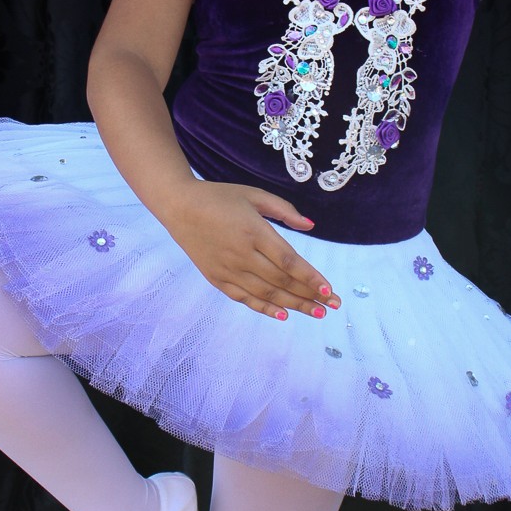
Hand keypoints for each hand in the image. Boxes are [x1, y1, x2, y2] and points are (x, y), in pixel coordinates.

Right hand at [163, 181, 340, 320]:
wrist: (178, 205)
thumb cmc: (219, 197)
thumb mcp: (253, 195)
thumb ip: (284, 210)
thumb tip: (311, 225)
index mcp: (254, 231)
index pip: (289, 261)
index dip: (310, 278)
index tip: (328, 290)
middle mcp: (242, 254)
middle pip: (282, 281)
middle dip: (310, 295)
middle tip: (332, 306)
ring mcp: (228, 268)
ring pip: (266, 294)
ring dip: (293, 305)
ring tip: (316, 313)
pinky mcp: (216, 278)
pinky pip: (244, 298)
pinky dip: (264, 308)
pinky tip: (283, 315)